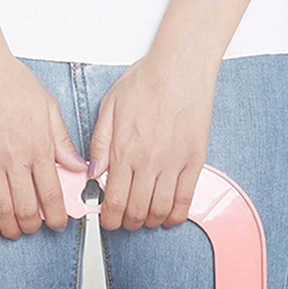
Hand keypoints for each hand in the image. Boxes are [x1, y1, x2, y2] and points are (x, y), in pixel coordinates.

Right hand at [0, 52, 87, 242]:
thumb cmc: (12, 82)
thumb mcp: (48, 108)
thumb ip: (63, 143)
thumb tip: (79, 167)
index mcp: (39, 146)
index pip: (51, 194)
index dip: (56, 216)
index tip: (58, 223)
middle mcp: (15, 158)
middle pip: (27, 209)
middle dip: (34, 226)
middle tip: (37, 227)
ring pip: (3, 209)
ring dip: (12, 228)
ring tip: (17, 231)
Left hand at [88, 52, 219, 230]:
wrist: (181, 65)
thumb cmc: (146, 81)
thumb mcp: (109, 108)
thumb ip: (100, 143)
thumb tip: (92, 173)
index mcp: (124, 151)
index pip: (114, 201)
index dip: (109, 220)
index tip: (109, 220)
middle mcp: (148, 161)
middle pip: (136, 211)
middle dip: (128, 223)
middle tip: (126, 220)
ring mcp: (173, 162)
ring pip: (160, 210)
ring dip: (151, 221)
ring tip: (146, 218)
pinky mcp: (194, 160)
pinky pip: (186, 199)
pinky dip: (176, 215)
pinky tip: (169, 215)